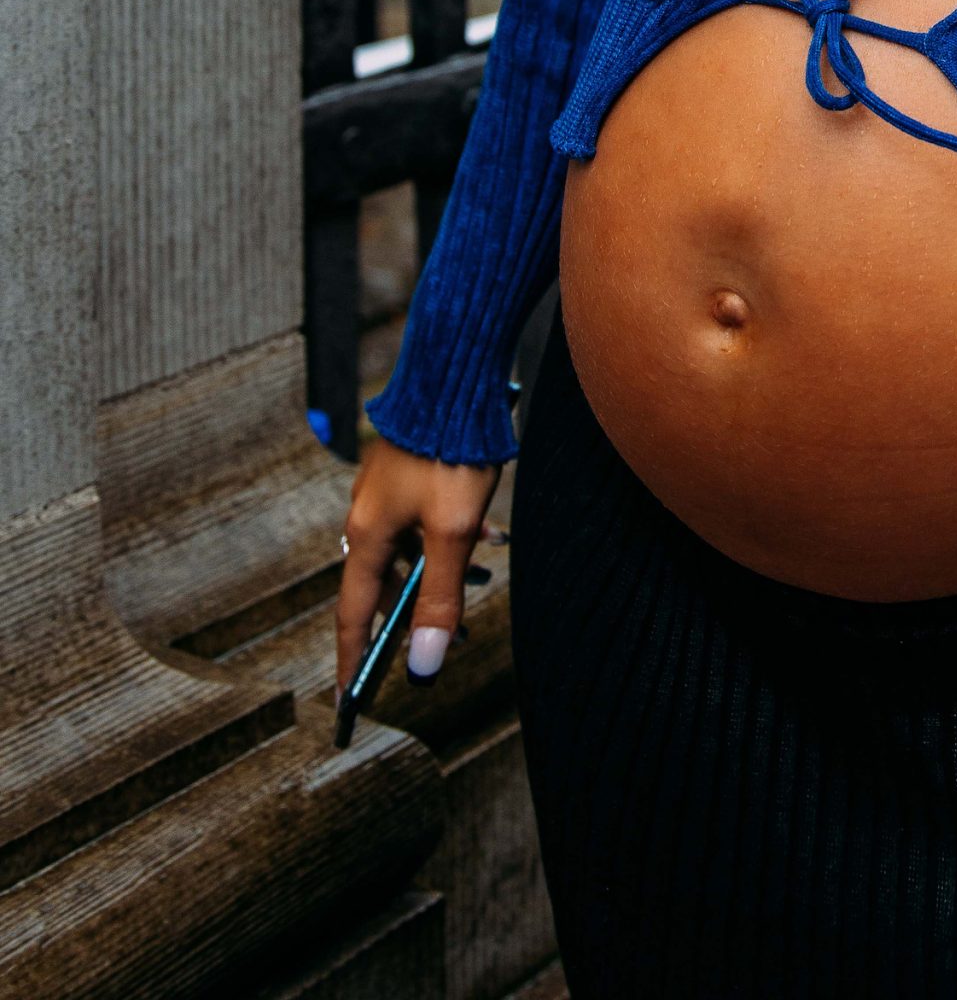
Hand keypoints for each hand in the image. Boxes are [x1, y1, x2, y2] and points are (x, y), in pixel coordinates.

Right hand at [336, 436, 500, 691]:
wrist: (454, 377)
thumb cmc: (450, 451)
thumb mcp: (453, 531)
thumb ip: (440, 597)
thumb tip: (425, 663)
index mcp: (368, 535)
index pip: (352, 614)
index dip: (353, 659)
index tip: (349, 699)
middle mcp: (367, 515)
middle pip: (383, 583)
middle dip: (416, 613)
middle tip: (451, 638)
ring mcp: (384, 490)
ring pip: (410, 549)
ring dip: (441, 572)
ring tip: (484, 578)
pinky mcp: (407, 471)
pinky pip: (422, 521)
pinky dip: (449, 538)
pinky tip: (488, 532)